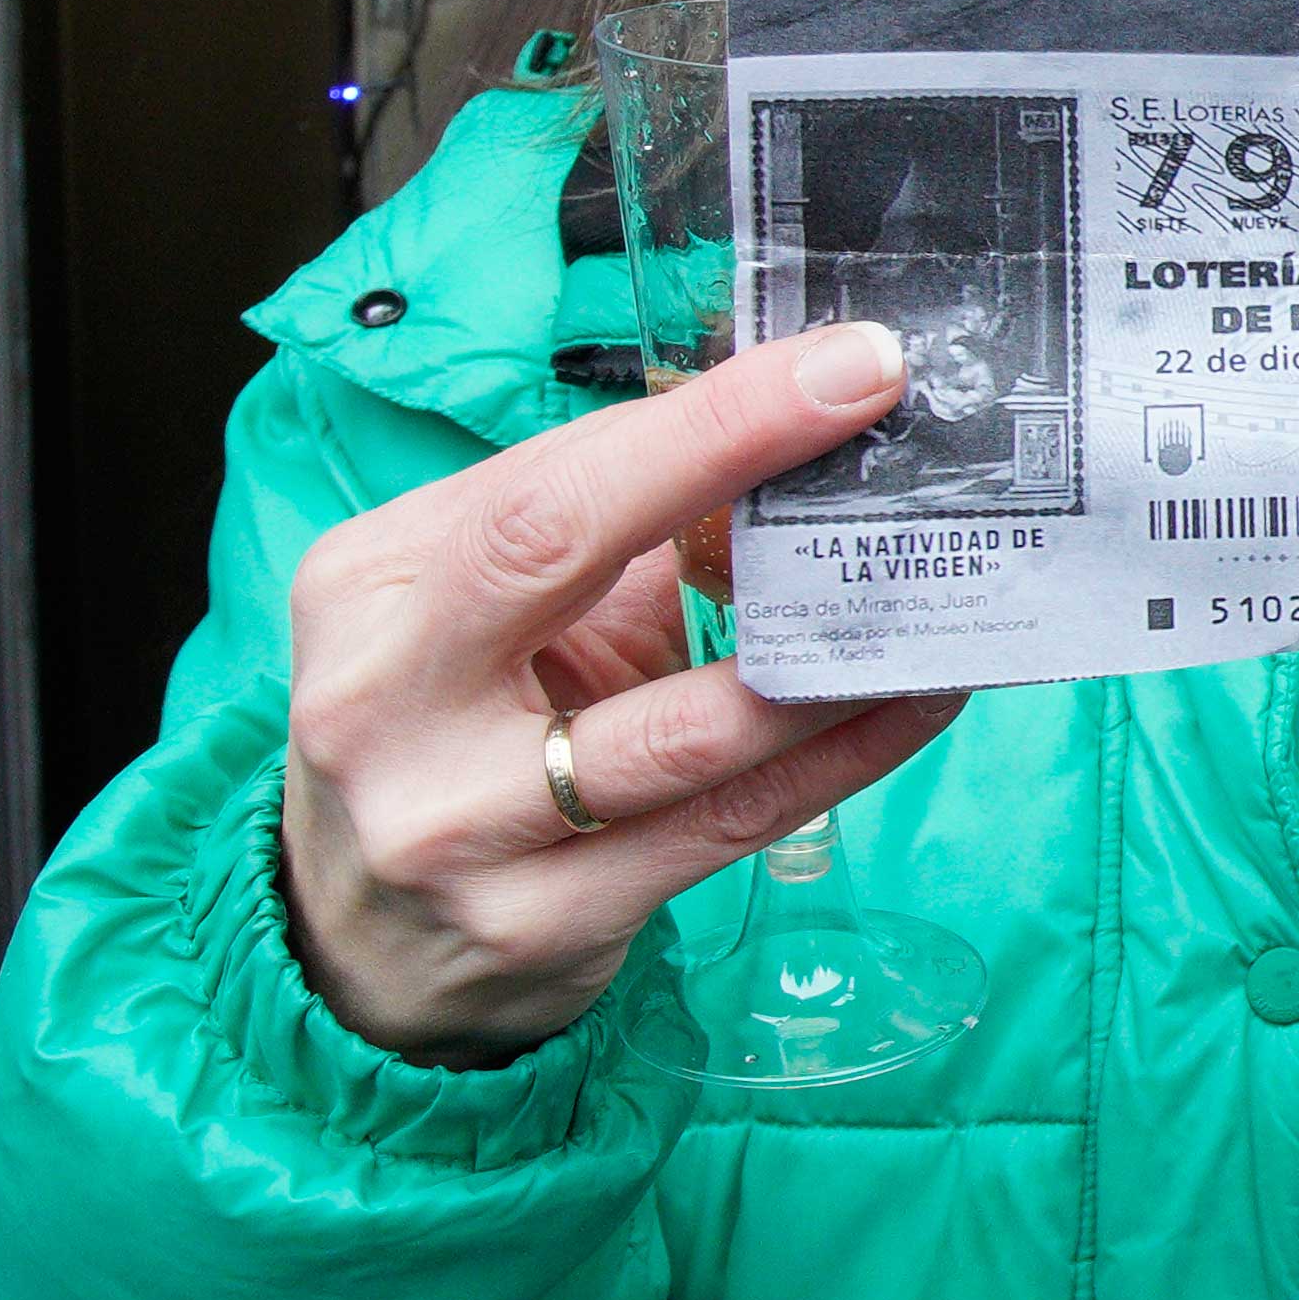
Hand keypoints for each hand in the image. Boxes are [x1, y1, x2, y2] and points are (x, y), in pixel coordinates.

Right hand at [281, 323, 968, 1063]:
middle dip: (737, 460)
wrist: (360, 938)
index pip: (542, 482)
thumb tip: (792, 436)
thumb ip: (614, 528)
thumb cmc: (450, 725)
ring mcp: (457, 827)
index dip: (701, 419)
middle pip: (561, 552)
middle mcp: (384, 702)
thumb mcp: (488, 609)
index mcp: (369, 587)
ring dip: (832, 650)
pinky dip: (839, 755)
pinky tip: (911, 698)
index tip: (842, 361)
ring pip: (683, 728)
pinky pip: (727, 823)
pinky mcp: (541, 922)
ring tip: (938, 583)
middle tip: (883, 407)